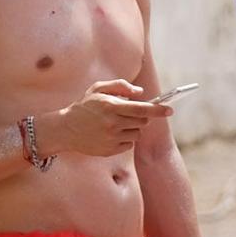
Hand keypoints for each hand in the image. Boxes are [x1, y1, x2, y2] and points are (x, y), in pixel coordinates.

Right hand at [36, 80, 172, 157]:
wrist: (65, 129)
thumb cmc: (84, 106)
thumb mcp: (98, 89)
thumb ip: (120, 86)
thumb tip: (140, 93)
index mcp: (111, 106)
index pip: (141, 109)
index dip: (158, 110)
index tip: (169, 110)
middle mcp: (112, 123)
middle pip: (142, 122)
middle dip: (141, 117)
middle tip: (128, 114)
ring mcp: (111, 138)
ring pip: (137, 133)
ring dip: (132, 128)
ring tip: (116, 124)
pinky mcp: (110, 150)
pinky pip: (129, 144)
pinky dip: (125, 138)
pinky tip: (111, 134)